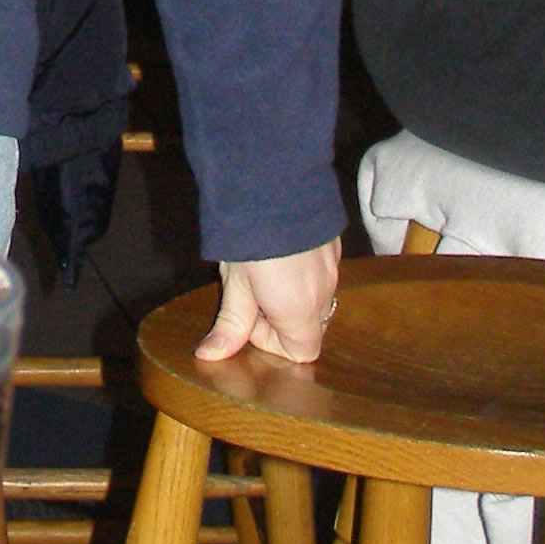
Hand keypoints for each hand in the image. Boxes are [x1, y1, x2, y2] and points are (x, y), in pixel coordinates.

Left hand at [195, 239, 342, 365]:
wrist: (274, 186)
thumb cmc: (250, 240)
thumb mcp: (235, 284)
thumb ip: (230, 324)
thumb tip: (209, 356)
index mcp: (300, 312)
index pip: (302, 352)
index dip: (273, 342)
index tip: (250, 316)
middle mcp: (325, 295)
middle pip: (311, 326)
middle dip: (283, 319)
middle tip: (253, 292)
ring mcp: (334, 269)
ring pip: (319, 299)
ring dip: (295, 296)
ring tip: (265, 270)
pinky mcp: (335, 246)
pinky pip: (324, 273)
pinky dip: (306, 274)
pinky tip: (283, 251)